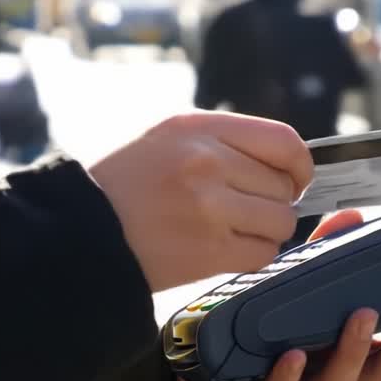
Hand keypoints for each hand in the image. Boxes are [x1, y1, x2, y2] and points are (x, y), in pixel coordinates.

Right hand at [89, 111, 312, 292]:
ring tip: (236, 229)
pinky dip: (254, 254)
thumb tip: (285, 161)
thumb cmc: (124, 184)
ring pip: (280, 221)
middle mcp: (208, 161)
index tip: (295, 178)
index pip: (283, 141)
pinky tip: (227, 248)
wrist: (80, 231)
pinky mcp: (208, 250)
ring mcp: (210, 207)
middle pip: (284, 185)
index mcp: (198, 127)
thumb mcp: (166, 137)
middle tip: (248, 209)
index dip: (300, 165)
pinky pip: (263, 253)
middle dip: (275, 201)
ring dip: (267, 229)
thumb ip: (222, 140)